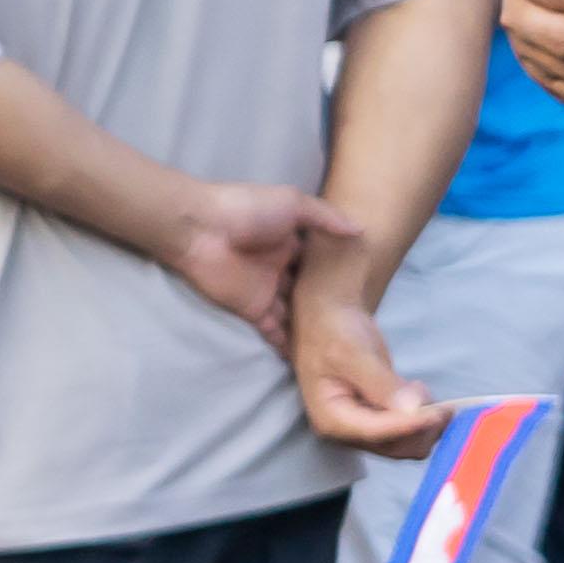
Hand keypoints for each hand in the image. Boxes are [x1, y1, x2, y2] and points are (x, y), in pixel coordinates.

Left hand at [151, 179, 360, 347]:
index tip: (364, 294)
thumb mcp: (291, 202)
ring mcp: (267, 292)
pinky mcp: (252, 310)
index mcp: (290, 244)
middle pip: (308, 294)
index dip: (339, 278)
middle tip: (359, 329)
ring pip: (295, 316)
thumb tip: (360, 230)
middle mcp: (280, 270)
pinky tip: (311, 360)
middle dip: (328, 309)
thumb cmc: (245, 209)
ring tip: (342, 350)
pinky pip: (274, 331)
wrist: (199, 228)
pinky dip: (288, 345)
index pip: (319, 265)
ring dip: (312, 331)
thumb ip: (325, 217)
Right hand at [290, 286, 445, 454]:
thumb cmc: (333, 332)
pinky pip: (412, 433)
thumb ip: (380, 382)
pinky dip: (425, 419)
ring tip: (420, 387)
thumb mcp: (352, 352)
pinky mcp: (382, 423)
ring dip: (426, 423)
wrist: (330, 321)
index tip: (435, 413)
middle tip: (428, 391)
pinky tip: (420, 394)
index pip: (375, 432)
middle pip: (396, 447)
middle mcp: (348, 432)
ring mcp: (366, 429)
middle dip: (420, 425)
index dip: (407, 425)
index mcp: (331, 418)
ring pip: (409, 444)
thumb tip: (410, 408)